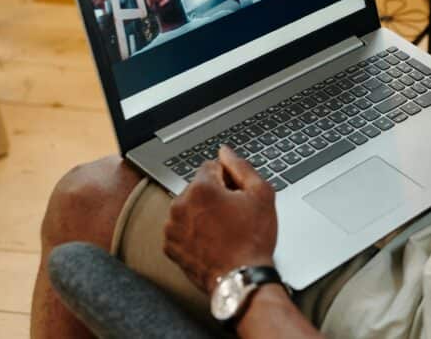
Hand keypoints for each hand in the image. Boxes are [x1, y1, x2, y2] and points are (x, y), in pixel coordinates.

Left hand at [164, 146, 277, 293]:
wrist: (241, 278)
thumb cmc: (253, 238)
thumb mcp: (261, 194)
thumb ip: (242, 167)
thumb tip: (226, 151)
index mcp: (201, 188)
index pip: (212, 166)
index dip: (229, 178)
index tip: (239, 195)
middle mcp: (180, 205)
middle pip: (199, 187)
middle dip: (215, 195)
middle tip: (235, 214)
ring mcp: (171, 228)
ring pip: (189, 207)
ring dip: (203, 212)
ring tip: (224, 230)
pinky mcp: (170, 246)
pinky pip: (182, 228)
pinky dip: (194, 231)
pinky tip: (212, 241)